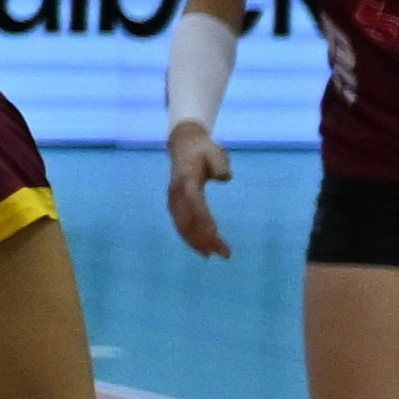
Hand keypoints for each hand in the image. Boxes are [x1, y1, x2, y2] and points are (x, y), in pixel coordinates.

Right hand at [166, 124, 233, 259]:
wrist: (184, 143)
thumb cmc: (203, 149)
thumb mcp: (214, 151)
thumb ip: (219, 164)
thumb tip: (225, 177)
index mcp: (186, 179)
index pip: (194, 203)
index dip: (203, 219)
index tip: (215, 233)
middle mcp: (176, 192)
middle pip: (187, 219)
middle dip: (202, 237)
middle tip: (221, 253)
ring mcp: (173, 198)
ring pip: (182, 224)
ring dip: (195, 241)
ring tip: (210, 255)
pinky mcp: (175, 203)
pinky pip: (180, 223)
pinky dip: (188, 236)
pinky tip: (200, 246)